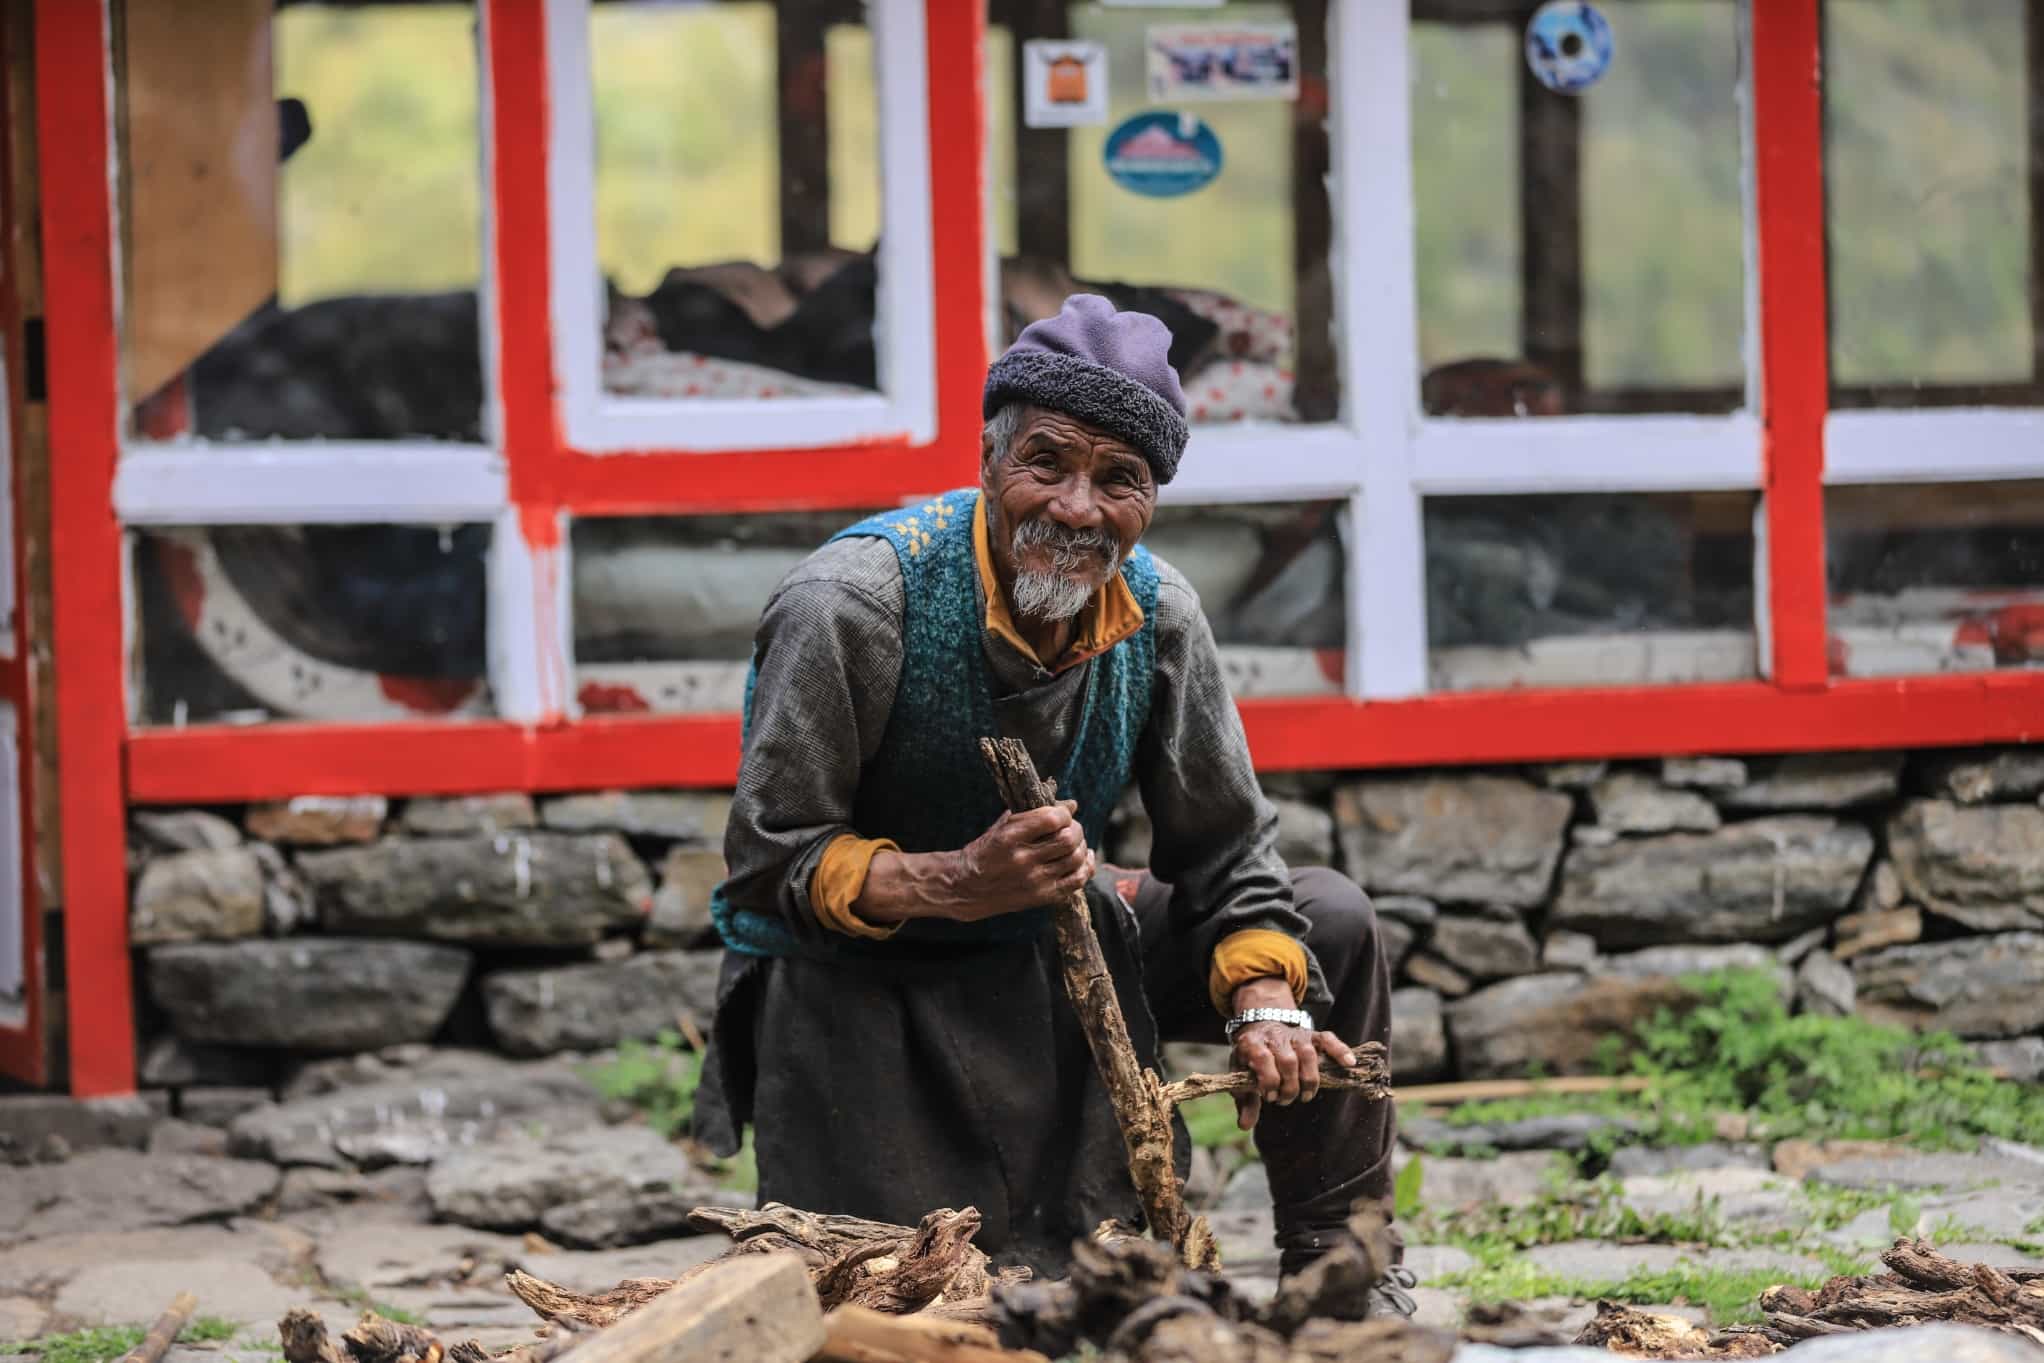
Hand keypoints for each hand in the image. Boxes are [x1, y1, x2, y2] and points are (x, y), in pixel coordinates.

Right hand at [951, 800, 1094, 920]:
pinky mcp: (1041, 897)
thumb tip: (1072, 805)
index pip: (1052, 819)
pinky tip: (1084, 857)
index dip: (1063, 812)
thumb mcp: (1001, 827)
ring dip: (1081, 845)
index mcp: (1009, 838)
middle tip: (1071, 827)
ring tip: (1074, 842)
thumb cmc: (985, 851)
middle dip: (1075, 828)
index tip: (1061, 813)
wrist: (966, 888)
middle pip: (1068, 839)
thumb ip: (1034, 815)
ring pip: (1075, 859)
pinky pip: (1076, 881)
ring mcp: (1034, 881)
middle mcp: (1023, 860)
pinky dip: (1086, 867)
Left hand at [1229, 976, 1357, 1131]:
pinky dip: (1339, 1050)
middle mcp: (1275, 1036)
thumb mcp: (1241, 1076)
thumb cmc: (1252, 1059)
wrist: (1261, 1028)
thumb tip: (1244, 1126)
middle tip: (1285, 1100)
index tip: (1270, 1097)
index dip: (1269, 1080)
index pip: (1263, 1059)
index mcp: (1252, 1044)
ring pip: (1308, 1053)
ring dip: (1309, 1079)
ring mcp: (1296, 1035)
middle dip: (1289, 1086)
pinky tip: (1349, 1064)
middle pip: (1288, 1060)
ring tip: (1305, 1096)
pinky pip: (1328, 1039)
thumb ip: (1245, 1101)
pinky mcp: (1312, 1035)